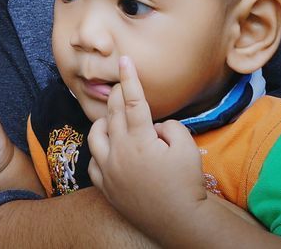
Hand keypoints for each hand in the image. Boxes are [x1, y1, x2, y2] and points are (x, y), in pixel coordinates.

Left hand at [87, 56, 209, 241]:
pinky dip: (100, 151)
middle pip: (113, 114)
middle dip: (118, 96)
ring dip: (104, 122)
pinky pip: (94, 162)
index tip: (124, 60)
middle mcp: (118, 152)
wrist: (179, 220)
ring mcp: (108, 170)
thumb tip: (154, 126)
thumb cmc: (186, 183)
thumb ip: (171, 126)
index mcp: (139, 140)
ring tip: (115, 119)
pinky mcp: (105, 187)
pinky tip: (109, 149)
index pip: (132, 101)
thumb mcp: (187, 147)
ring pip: (95, 135)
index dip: (129, 78)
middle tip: (124, 88)